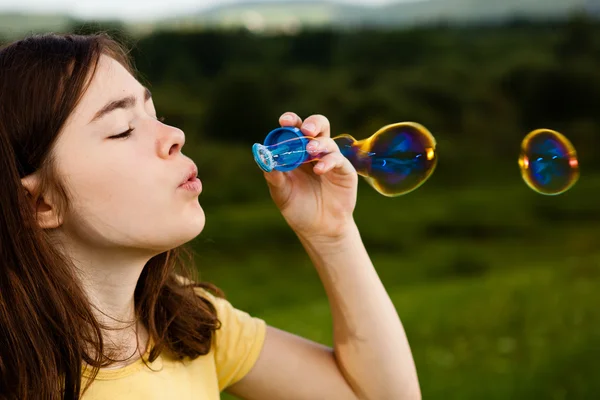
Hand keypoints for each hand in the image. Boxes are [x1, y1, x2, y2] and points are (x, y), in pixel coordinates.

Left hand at [263, 112, 357, 240]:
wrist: (318, 229)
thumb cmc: (298, 208)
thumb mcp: (281, 193)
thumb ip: (273, 175)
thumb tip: (263, 156)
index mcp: (296, 152)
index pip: (294, 129)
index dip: (290, 121)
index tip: (284, 122)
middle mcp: (314, 152)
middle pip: (317, 126)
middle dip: (311, 124)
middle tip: (304, 131)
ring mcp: (330, 160)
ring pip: (327, 141)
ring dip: (318, 144)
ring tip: (310, 152)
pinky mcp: (344, 170)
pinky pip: (338, 159)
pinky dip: (328, 161)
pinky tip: (319, 169)